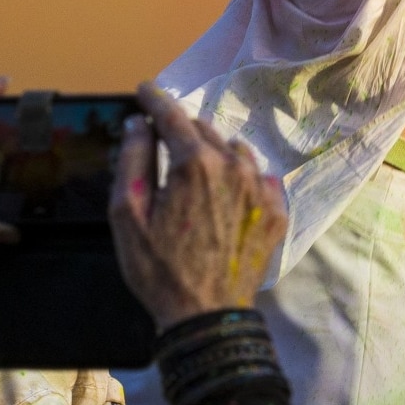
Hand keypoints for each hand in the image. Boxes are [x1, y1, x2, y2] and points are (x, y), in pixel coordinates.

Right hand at [109, 84, 286, 328]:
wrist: (207, 315)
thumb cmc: (158, 269)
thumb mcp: (128, 215)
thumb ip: (133, 161)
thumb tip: (136, 124)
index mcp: (195, 163)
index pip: (172, 116)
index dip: (155, 99)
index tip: (144, 88)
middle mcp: (234, 165)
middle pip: (203, 131)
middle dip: (180, 129)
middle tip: (162, 137)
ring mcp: (260, 187)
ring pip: (233, 150)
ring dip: (212, 151)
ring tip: (193, 170)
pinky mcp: (276, 209)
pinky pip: (257, 177)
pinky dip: (238, 176)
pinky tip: (223, 195)